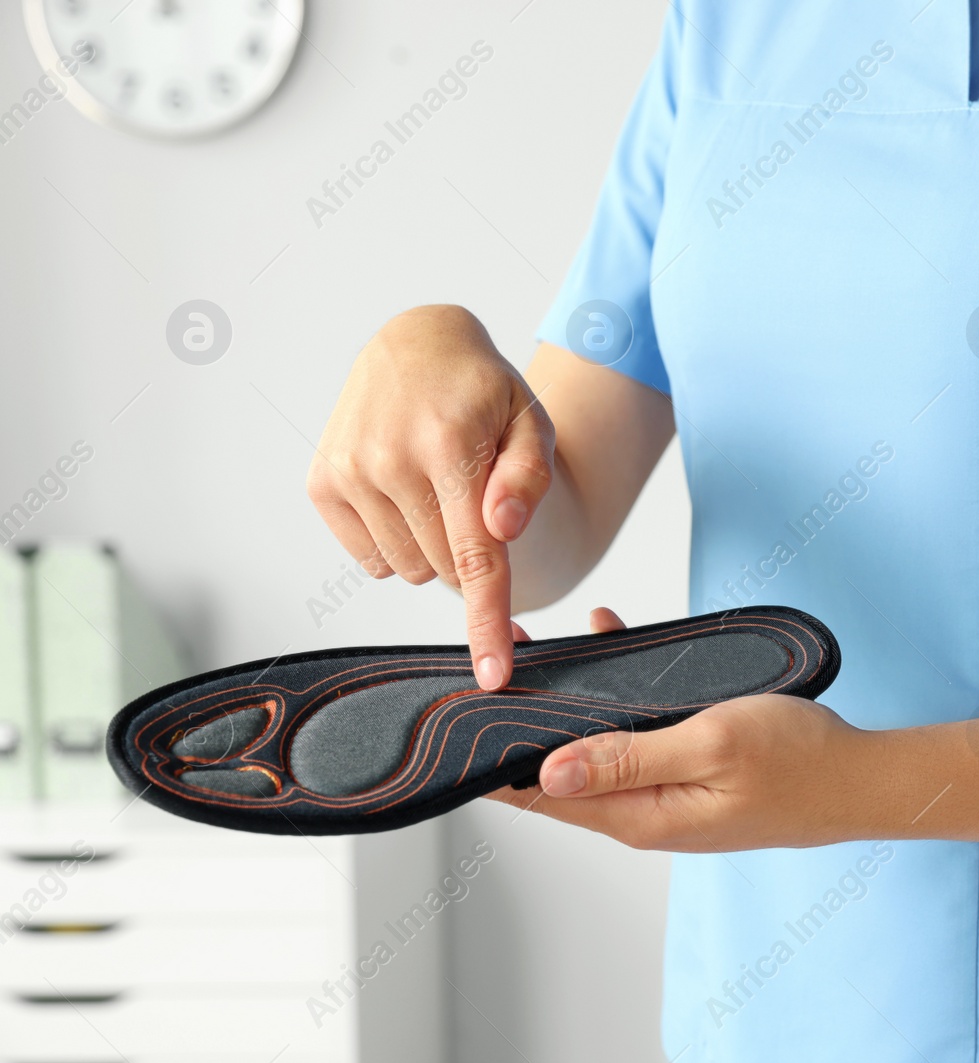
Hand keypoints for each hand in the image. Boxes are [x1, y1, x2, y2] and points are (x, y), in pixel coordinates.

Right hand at [306, 305, 553, 689]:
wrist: (417, 345)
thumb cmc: (486, 394)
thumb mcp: (531, 422)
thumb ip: (529, 478)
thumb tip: (502, 529)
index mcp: (451, 445)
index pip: (475, 556)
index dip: (485, 622)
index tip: (492, 676)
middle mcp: (390, 459)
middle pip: (445, 569)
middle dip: (469, 549)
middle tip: (473, 493)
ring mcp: (348, 471)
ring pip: (409, 570)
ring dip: (433, 545)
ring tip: (437, 485)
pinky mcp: (321, 483)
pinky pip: (373, 559)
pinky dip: (398, 540)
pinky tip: (403, 492)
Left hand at [487, 609, 881, 850]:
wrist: (863, 777)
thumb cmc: (799, 762)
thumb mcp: (710, 746)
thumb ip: (629, 757)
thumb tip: (551, 770)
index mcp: (639, 816)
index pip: (540, 794)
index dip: (494, 756)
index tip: (461, 714)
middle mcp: (643, 811)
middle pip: (558, 769)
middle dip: (524, 719)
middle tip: (498, 658)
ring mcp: (665, 792)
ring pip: (595, 746)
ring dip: (571, 700)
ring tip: (543, 646)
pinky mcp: (688, 771)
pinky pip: (634, 733)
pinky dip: (616, 694)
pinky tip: (613, 646)